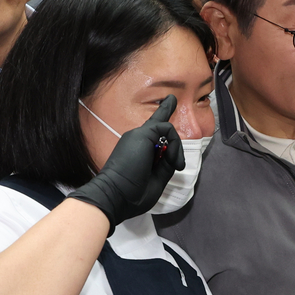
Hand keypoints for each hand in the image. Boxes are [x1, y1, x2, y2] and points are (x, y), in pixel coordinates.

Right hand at [67, 95, 183, 229]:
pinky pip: (167, 130)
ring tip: (177, 164)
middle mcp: (135, 139)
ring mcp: (137, 135)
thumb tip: (174, 153)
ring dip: (176, 149)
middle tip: (171, 99)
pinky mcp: (142, 134)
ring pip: (166, 130)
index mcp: (136, 150)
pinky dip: (175, 145)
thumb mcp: (156, 179)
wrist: (116, 195)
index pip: (150, 132)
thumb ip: (166, 165)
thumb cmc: (132, 194)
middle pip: (156, 125)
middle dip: (165, 111)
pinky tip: (174, 160)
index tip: (164, 107)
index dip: (159, 120)